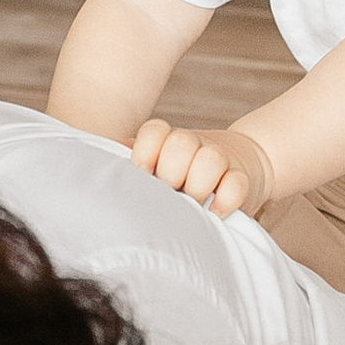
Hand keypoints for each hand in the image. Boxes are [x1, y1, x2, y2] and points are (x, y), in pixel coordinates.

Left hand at [133, 119, 275, 220]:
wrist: (242, 164)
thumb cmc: (186, 174)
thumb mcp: (159, 165)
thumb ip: (135, 160)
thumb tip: (100, 159)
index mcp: (170, 140)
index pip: (155, 131)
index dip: (146, 152)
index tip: (144, 174)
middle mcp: (195, 145)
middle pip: (181, 143)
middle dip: (171, 172)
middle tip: (171, 192)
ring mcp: (222, 160)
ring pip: (210, 159)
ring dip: (198, 186)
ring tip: (193, 205)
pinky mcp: (244, 179)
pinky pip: (237, 184)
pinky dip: (225, 201)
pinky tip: (214, 214)